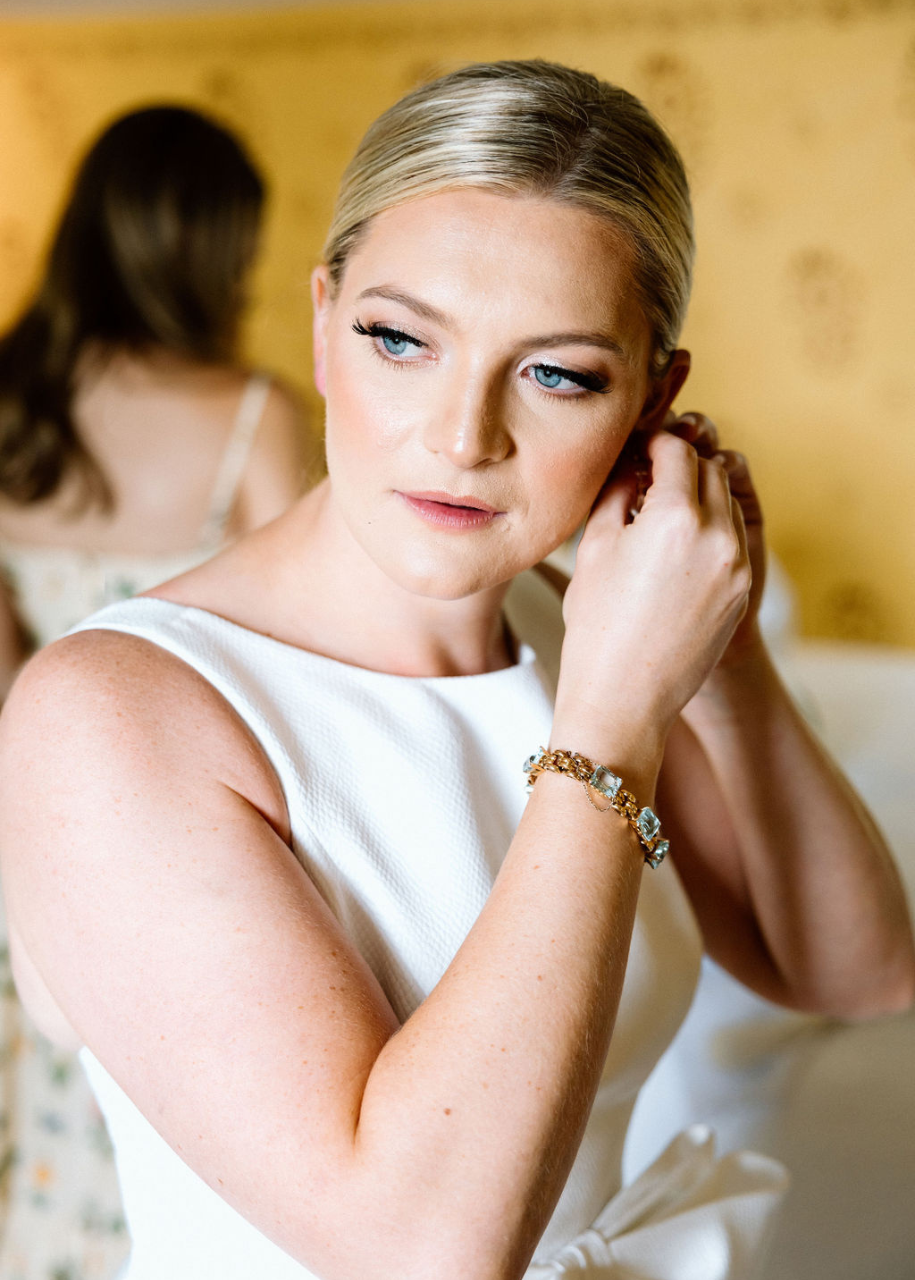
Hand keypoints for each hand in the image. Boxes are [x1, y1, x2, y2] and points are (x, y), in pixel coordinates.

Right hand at [553, 429, 751, 766]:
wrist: (624, 698)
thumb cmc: (597, 625)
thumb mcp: (595, 547)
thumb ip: (619, 491)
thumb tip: (633, 462)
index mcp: (675, 516)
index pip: (677, 450)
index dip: (655, 442)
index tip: (639, 448)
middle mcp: (717, 535)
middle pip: (710, 470)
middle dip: (682, 466)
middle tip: (650, 475)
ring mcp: (737, 565)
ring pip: (727, 504)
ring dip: (700, 497)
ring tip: (662, 514)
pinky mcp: (743, 590)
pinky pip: (732, 541)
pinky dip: (710, 531)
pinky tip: (676, 549)